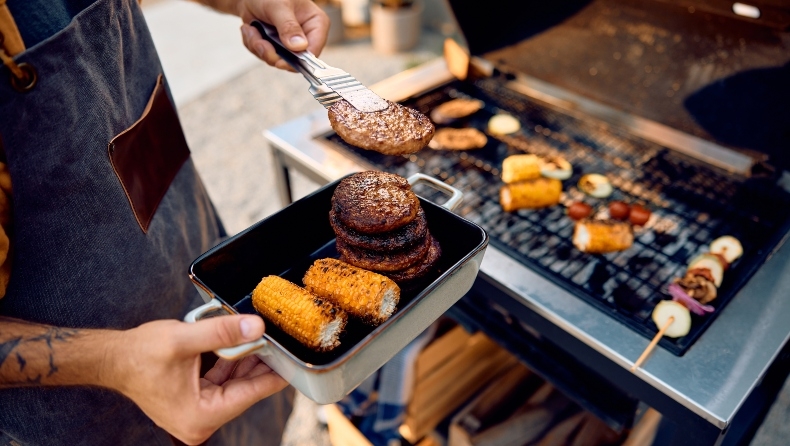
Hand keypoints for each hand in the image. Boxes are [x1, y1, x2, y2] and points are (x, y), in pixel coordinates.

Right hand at [106, 316, 286, 444]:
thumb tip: (256, 327)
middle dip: (260, 364)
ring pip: (234, 385)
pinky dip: (232, 364)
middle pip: (244, 390)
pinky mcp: (194, 402)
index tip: (294, 360)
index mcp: (200, 417)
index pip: (249, 394)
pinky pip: (222, 382)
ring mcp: (197, 414)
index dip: (273, 374)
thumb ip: (222, 333)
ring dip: (246, 361)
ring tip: (265, 339)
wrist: (111, 359)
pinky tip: (244, 345)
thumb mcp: (185, 339)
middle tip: (281, 341)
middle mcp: (200, 422)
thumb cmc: (139, 355)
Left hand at [238, 0, 329, 70]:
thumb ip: (289, 26)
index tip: (280, 61)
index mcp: (316, 23)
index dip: (298, 60)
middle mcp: (305, 35)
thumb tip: (300, 46)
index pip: (314, 50)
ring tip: (252, 29)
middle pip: (293, 60)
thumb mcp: (279, 6)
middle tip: (259, 41)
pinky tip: (251, 29)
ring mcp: (290, 43)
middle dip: (271, 52)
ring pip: (276, 59)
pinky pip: (265, 55)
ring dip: (259, 46)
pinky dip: (253, 44)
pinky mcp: (276, 46)